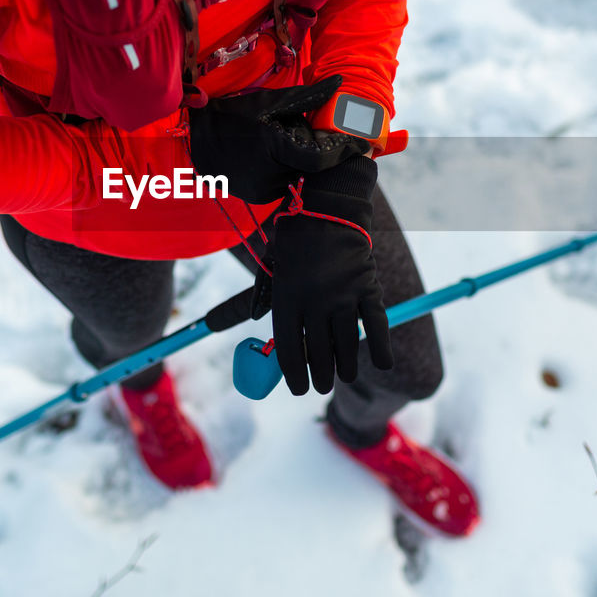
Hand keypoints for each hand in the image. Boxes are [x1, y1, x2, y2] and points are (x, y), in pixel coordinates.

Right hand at [188, 76, 368, 203]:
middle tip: (299, 130)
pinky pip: (281, 183)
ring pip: (296, 175)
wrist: (195, 137)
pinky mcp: (254, 197)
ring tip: (277, 140)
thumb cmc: (234, 114)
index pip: (320, 159)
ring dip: (297, 161)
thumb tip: (341, 83)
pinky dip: (283, 169)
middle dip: (314, 150)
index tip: (361, 145)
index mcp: (274, 149)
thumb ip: (308, 97)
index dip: (341, 151)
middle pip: (309, 167)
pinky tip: (268, 154)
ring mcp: (260, 190)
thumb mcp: (271, 102)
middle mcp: (268, 176)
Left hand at [268, 155, 392, 394]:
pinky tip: (381, 364)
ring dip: (345, 367)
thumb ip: (250, 300)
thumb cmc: (292, 242)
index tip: (298, 389)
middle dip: (320, 376)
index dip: (294, 374)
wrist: (327, 208)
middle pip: (319, 352)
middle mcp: (315, 299)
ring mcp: (344, 294)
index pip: (289, 348)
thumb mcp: (268, 270)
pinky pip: (376, 324)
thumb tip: (215, 324)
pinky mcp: (368, 286)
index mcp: (286, 296)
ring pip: (346, 344)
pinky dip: (380, 347)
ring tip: (342, 376)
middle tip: (321, 386)